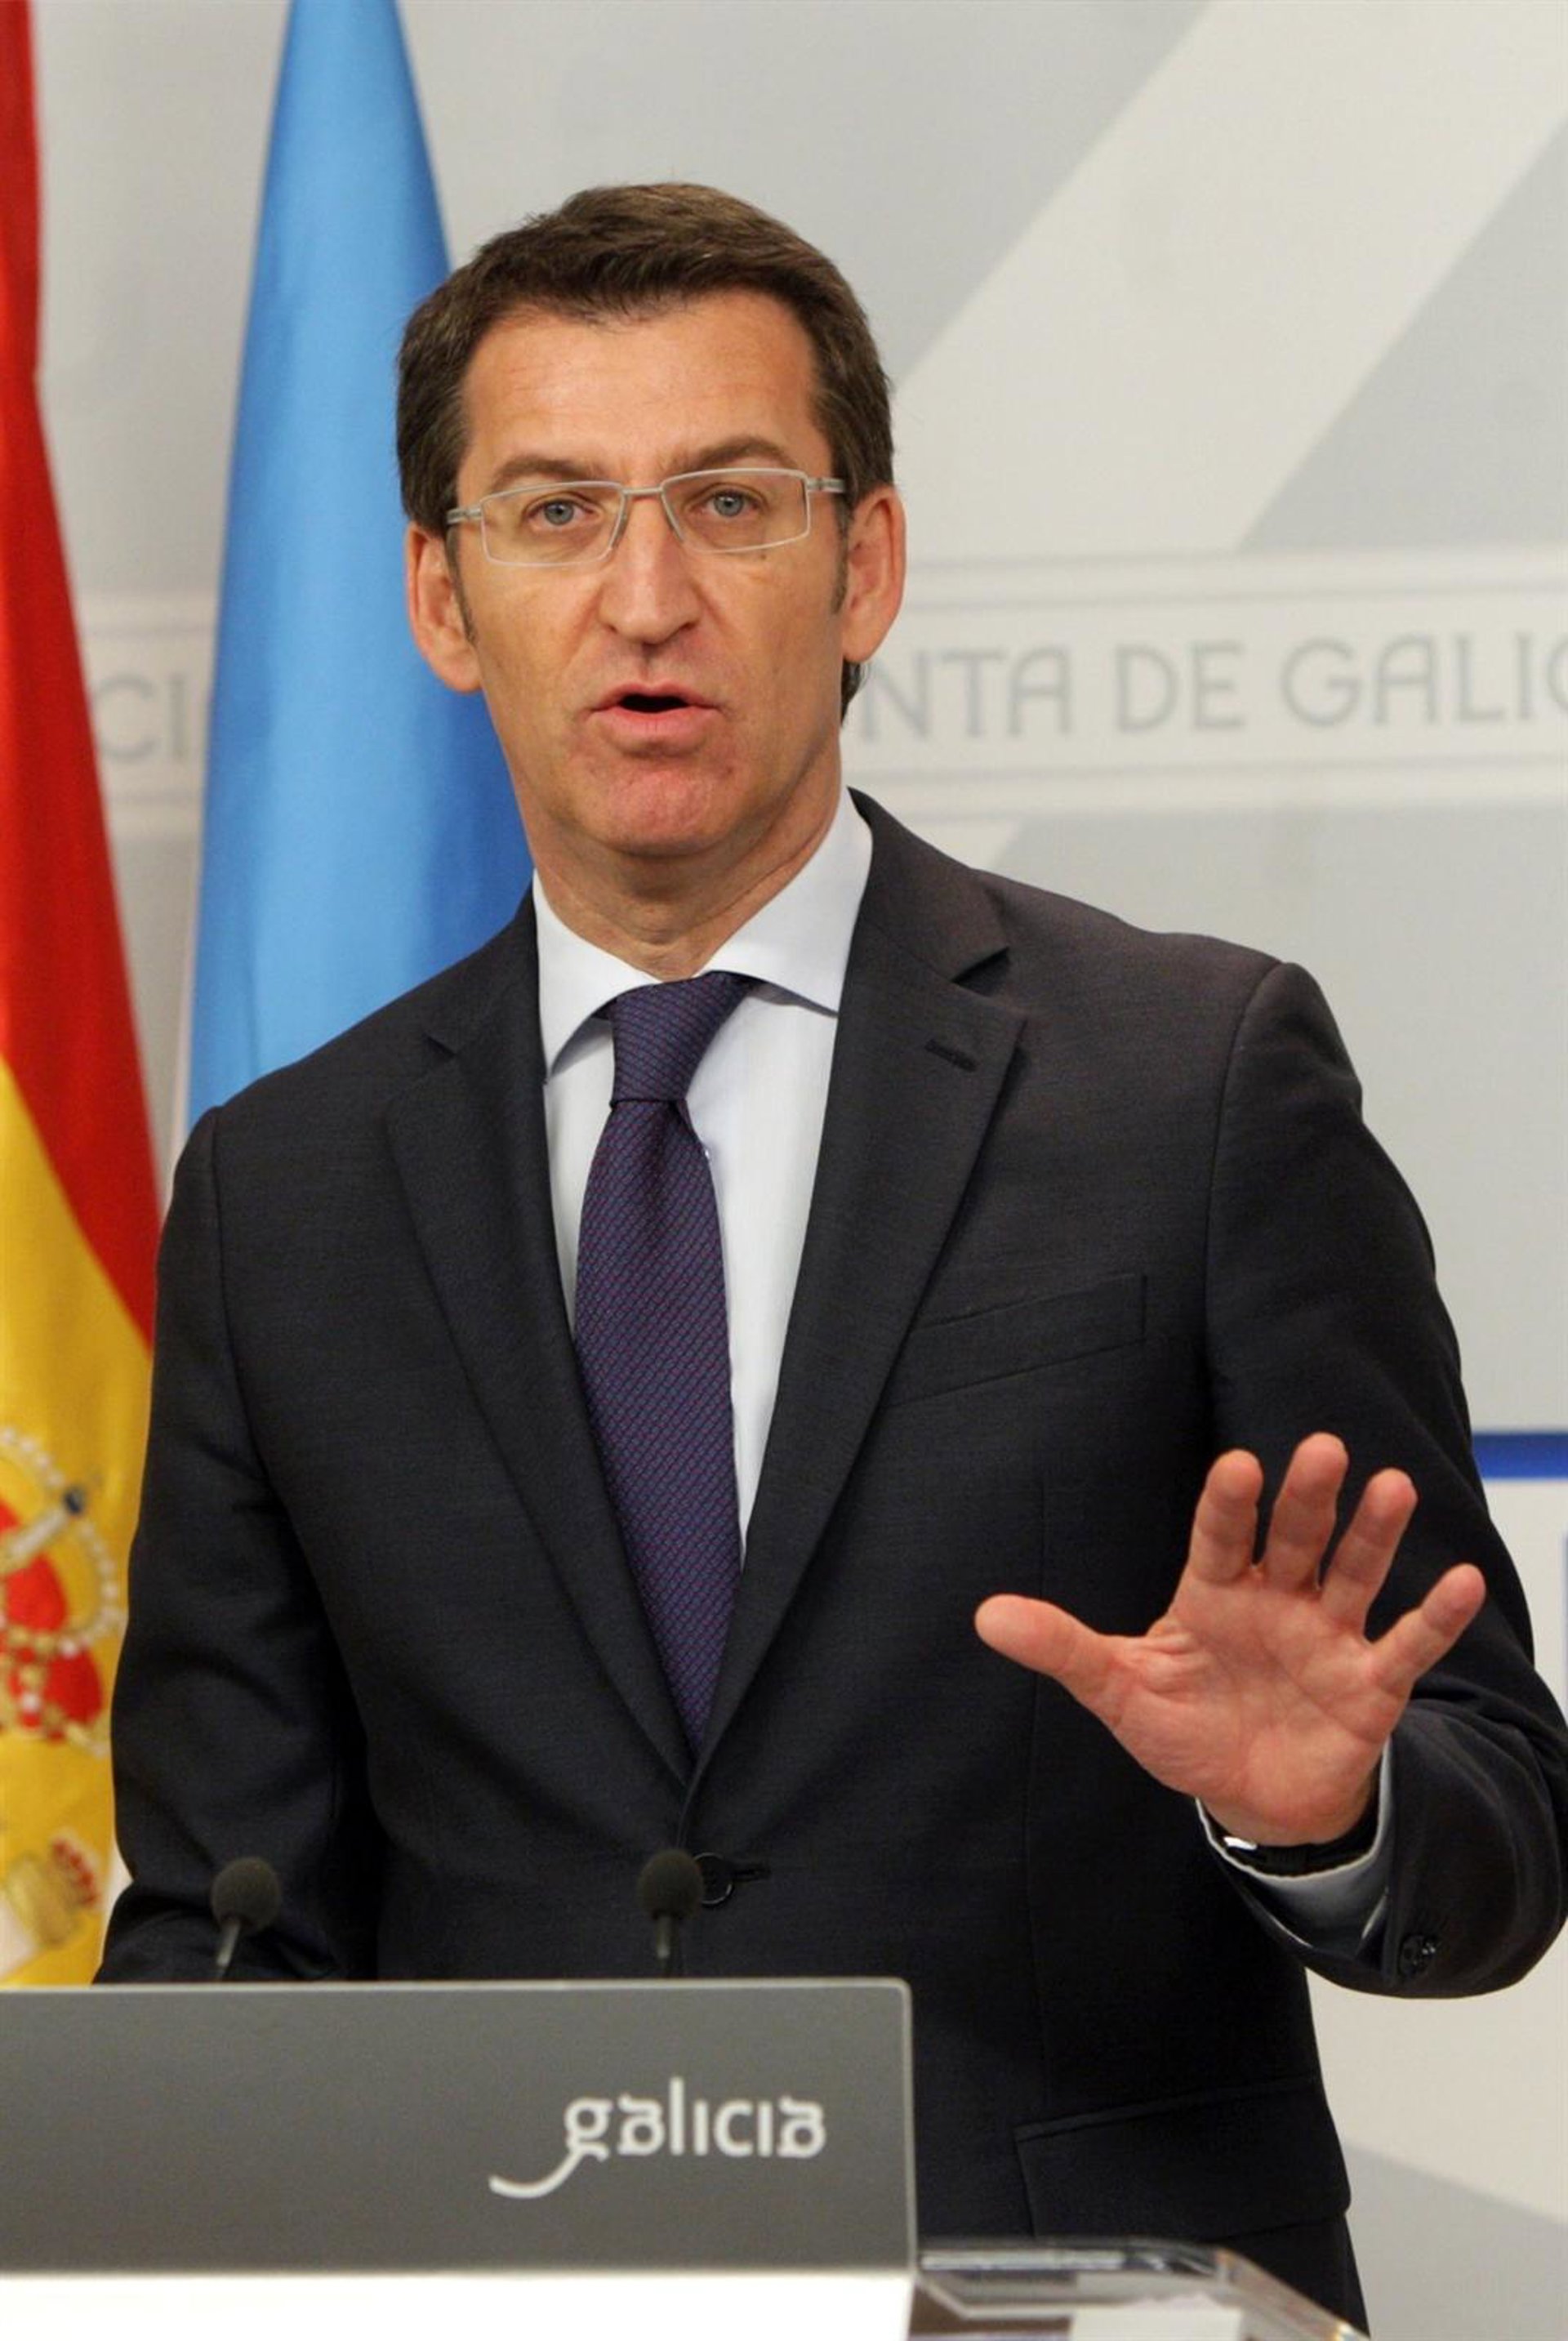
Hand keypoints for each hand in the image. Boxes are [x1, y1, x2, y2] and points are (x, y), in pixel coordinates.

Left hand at [974, 1433, 1485, 1844]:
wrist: (1251, 1797)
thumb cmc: (1185, 1728)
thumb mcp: (1120, 1690)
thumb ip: (1063, 1649)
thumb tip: (985, 1616)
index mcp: (1213, 1594)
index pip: (1218, 1538)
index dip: (1227, 1505)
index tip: (1238, 1465)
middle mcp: (1276, 1600)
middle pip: (1291, 1540)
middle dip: (1306, 1499)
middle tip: (1321, 1447)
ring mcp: (1327, 1637)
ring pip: (1352, 1574)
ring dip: (1373, 1535)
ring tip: (1393, 1486)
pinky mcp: (1370, 1684)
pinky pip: (1406, 1644)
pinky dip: (1433, 1617)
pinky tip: (1460, 1580)